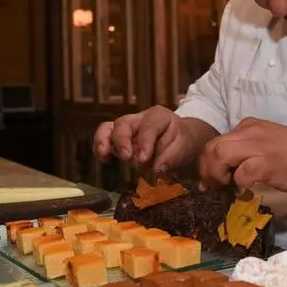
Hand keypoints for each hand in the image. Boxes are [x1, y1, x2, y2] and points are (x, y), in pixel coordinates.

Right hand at [93, 107, 215, 170]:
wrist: (182, 138)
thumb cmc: (184, 140)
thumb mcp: (186, 146)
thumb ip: (172, 157)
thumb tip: (157, 170)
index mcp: (159, 117)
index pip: (149, 126)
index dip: (144, 142)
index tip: (142, 159)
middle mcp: (140, 119)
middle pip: (124, 123)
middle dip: (122, 140)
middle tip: (126, 157)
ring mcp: (128, 128)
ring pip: (109, 127)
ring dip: (104, 141)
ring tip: (104, 154)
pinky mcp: (119, 138)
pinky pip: (105, 137)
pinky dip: (100, 146)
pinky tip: (103, 158)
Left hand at [199, 118, 286, 193]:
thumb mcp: (264, 144)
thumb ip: (244, 152)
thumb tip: (221, 174)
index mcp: (247, 127)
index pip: (215, 142)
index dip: (207, 163)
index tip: (210, 180)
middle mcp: (249, 132)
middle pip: (212, 148)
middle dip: (207, 170)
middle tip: (212, 186)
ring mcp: (257, 146)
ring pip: (220, 155)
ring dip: (217, 175)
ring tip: (226, 186)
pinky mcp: (266, 163)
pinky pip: (240, 173)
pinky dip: (238, 184)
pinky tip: (245, 190)